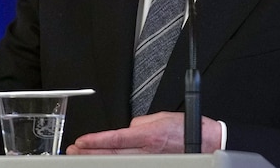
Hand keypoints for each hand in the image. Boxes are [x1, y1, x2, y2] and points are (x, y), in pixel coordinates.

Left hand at [66, 112, 222, 154]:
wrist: (206, 142)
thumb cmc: (186, 129)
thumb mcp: (161, 117)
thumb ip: (140, 123)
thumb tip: (128, 128)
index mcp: (148, 135)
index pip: (116, 138)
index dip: (96, 141)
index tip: (82, 141)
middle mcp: (147, 150)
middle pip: (112, 153)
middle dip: (91, 152)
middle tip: (74, 151)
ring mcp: (150, 160)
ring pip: (118, 161)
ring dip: (99, 159)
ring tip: (82, 156)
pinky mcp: (154, 164)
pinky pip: (131, 164)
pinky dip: (116, 163)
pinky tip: (105, 162)